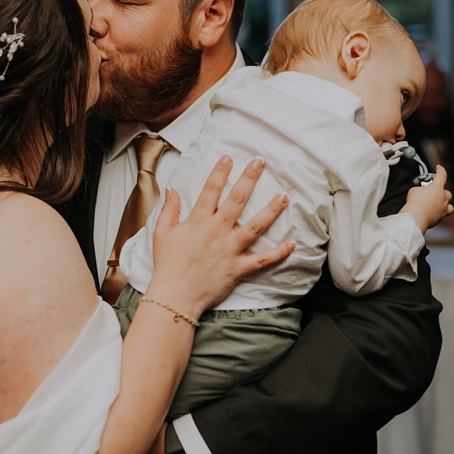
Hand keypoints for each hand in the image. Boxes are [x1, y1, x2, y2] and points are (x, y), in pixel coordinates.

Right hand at [150, 156, 293, 317]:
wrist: (174, 295)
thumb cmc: (167, 265)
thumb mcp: (162, 233)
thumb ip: (169, 210)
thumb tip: (172, 190)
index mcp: (198, 221)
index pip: (211, 190)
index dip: (220, 172)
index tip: (229, 158)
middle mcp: (217, 231)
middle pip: (237, 200)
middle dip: (249, 179)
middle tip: (260, 163)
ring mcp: (230, 249)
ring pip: (255, 226)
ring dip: (271, 210)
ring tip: (284, 196)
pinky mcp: (238, 268)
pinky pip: (262, 260)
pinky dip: (279, 253)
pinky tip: (292, 243)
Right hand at [402, 164, 453, 231]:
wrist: (415, 218)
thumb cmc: (415, 203)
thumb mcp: (414, 190)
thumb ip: (420, 189)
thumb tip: (421, 192)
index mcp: (437, 188)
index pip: (442, 175)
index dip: (440, 170)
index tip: (439, 168)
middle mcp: (443, 198)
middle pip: (447, 192)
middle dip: (441, 191)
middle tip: (432, 191)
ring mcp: (443, 208)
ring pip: (449, 204)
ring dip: (444, 202)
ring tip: (438, 203)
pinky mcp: (440, 218)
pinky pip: (444, 213)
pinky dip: (440, 211)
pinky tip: (433, 211)